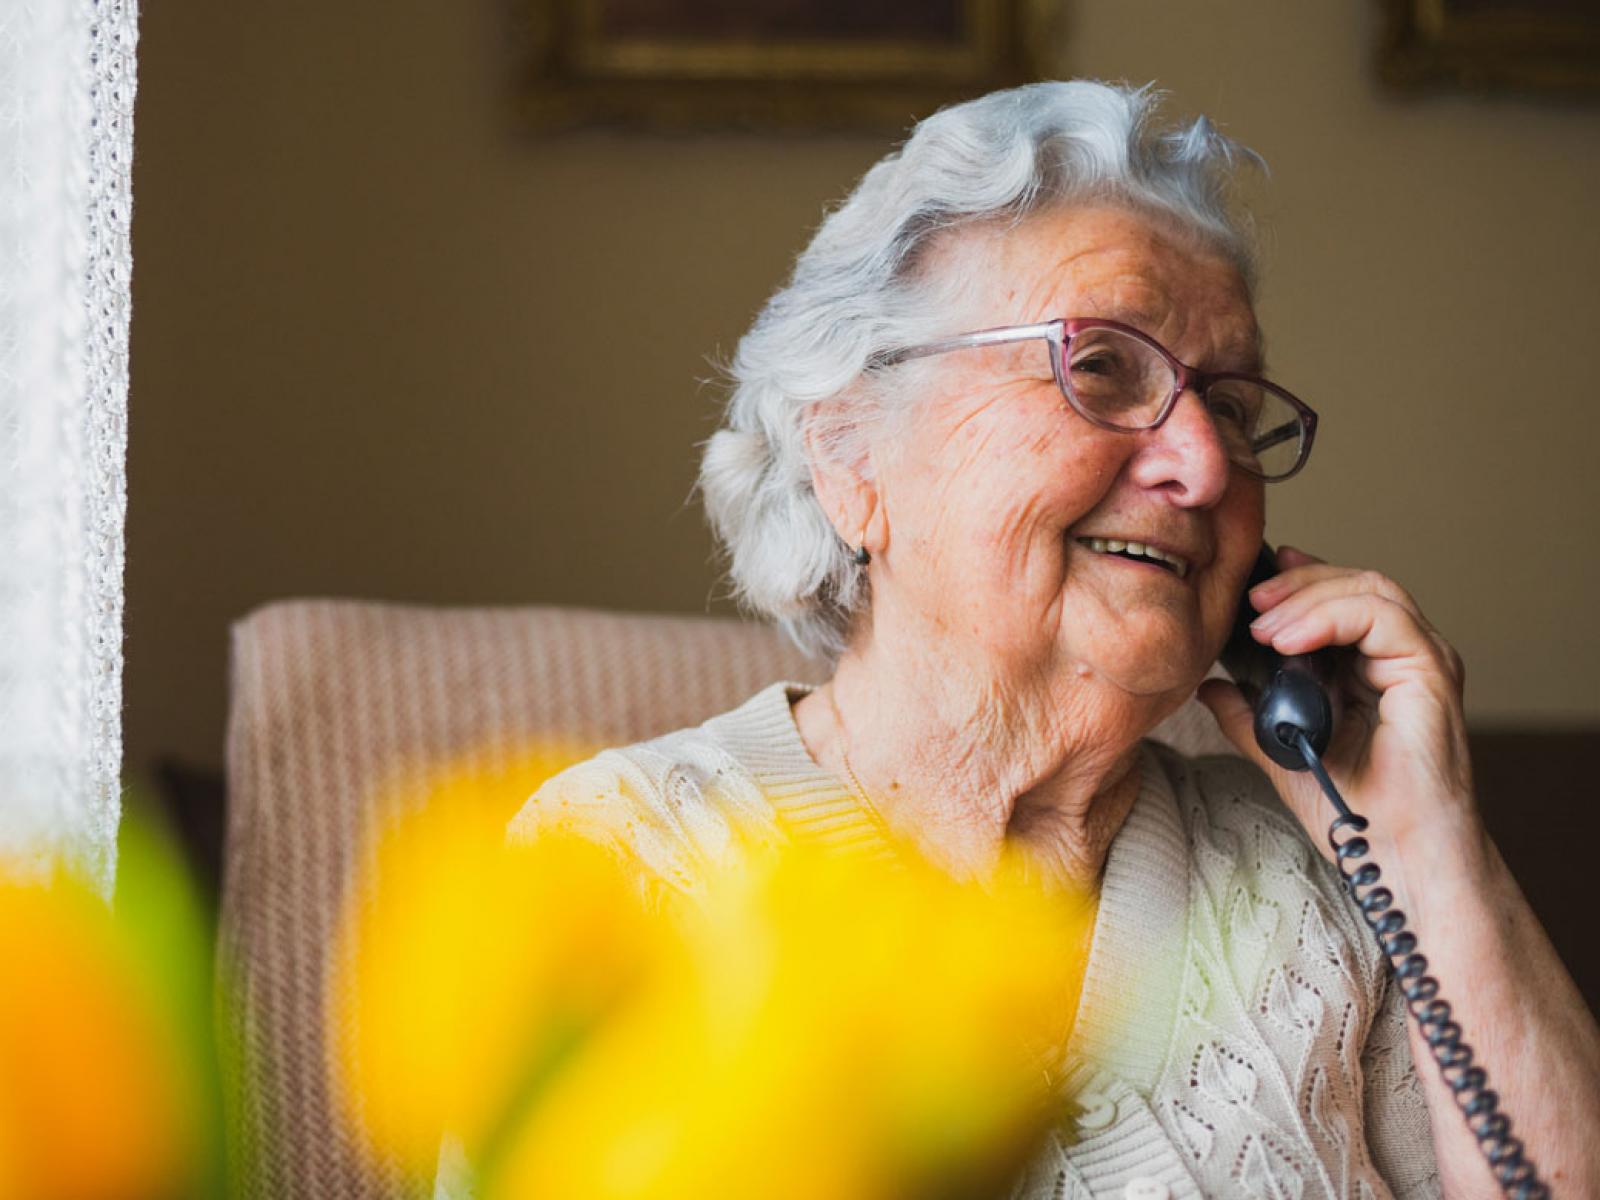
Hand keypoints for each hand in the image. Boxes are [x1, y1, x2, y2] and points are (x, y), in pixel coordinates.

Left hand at [1197, 546, 1477, 856]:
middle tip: (1250, 598)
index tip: (1253, 585)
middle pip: (1356, 583)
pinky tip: (1289, 639)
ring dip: (1307, 598)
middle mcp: (1404, 657)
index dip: (1299, 582)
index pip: (1342, 599)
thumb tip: (1209, 686)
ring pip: (1371, 590)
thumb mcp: (1280, 751)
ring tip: (1262, 623)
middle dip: (1297, 584)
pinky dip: (1330, 616)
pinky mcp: (1432, 671)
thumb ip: (1247, 715)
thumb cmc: (1350, 810)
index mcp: (1374, 668)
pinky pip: (1382, 617)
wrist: (1390, 854)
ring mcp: (1422, 660)